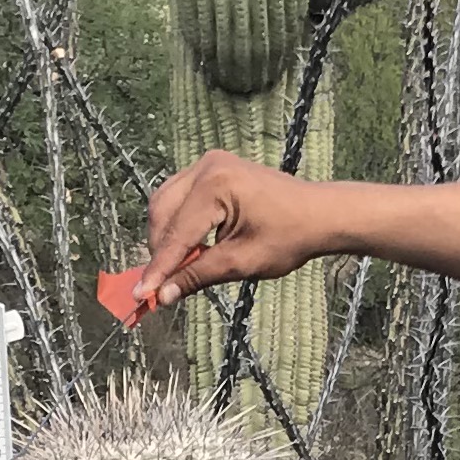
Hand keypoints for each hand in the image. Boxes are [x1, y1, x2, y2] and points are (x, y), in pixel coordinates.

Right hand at [126, 152, 337, 323]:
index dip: (158, 268)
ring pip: (165, 203)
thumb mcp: (241, 263)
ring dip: (165, 236)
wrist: (319, 214)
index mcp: (216, 185)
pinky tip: (188, 247)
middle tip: (159, 286)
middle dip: (159, 251)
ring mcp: (207, 163)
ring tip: (175, 268)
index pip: (177, 234)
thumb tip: (162, 296)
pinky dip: (177, 223)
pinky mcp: (211, 168)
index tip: (140, 295)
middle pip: (162, 213)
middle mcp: (206, 166)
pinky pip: (179, 196)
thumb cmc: (289, 238)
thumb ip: (197, 276)